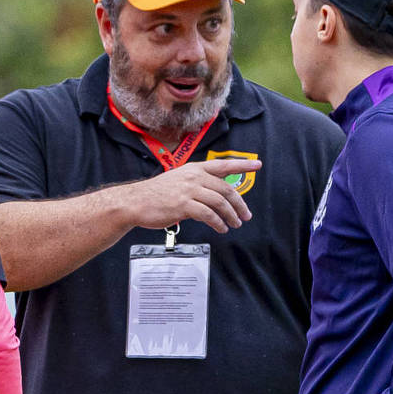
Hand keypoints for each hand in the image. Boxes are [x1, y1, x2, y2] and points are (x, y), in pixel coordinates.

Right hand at [122, 159, 255, 234]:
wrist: (136, 202)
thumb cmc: (157, 194)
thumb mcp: (179, 181)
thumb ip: (198, 185)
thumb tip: (217, 195)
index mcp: (194, 169)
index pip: (223, 165)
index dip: (242, 165)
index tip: (257, 165)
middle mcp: (194, 177)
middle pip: (226, 189)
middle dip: (240, 203)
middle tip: (246, 215)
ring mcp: (189, 190)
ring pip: (220, 202)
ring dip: (231, 215)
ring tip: (235, 224)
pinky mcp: (184, 205)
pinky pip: (209, 215)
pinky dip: (218, 223)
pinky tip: (221, 228)